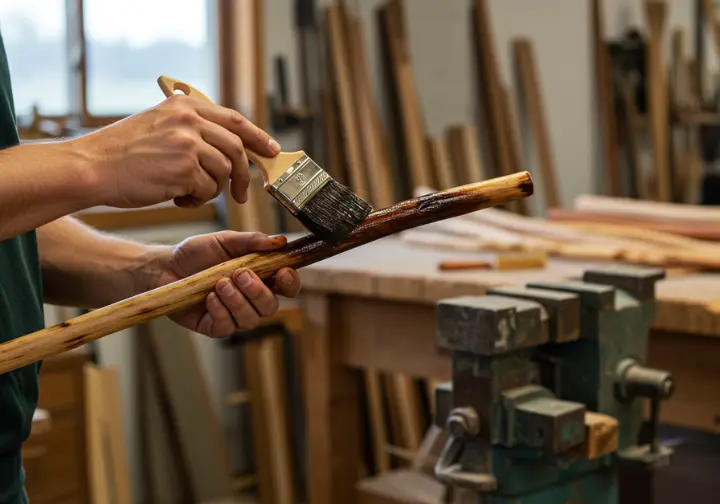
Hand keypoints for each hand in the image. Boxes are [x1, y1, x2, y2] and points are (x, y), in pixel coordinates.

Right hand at [71, 94, 279, 208]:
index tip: (271, 150)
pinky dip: (199, 199)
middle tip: (240, 193)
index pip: (234, 119)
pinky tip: (179, 198)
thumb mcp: (157, 124)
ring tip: (191, 193)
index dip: (257, 136)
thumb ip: (189, 127)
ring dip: (214, 189)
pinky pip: (209, 189)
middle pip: (237, 148)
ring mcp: (188, 144)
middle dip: (243, 174)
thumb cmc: (122, 153)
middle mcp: (189, 121)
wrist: (92, 168)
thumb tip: (226, 142)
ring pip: (225, 171)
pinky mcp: (184, 169)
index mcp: (184, 107)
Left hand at [147, 231, 300, 336]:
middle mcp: (251, 299)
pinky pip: (227, 327)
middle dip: (258, 291)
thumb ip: (252, 241)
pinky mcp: (215, 327)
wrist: (165, 266)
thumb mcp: (225, 240)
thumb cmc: (197, 253)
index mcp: (260, 277)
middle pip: (271, 307)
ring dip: (237, 301)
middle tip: (240, 274)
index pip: (287, 286)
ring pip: (250, 319)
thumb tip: (280, 241)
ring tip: (219, 283)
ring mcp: (234, 315)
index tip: (282, 272)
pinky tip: (209, 298)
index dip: (290, 282)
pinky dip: (220, 311)